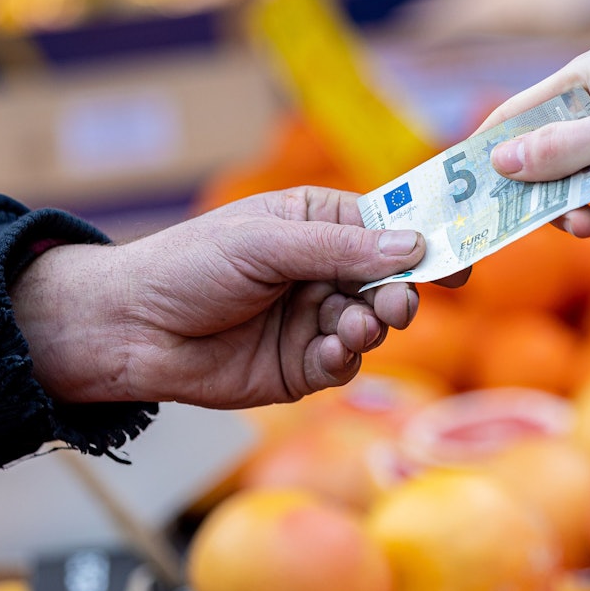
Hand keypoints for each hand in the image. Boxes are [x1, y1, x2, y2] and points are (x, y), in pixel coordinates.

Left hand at [11, 188, 451, 407]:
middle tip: (399, 302)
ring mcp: (315, 319)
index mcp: (318, 223)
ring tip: (356, 326)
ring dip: (371, 325)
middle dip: (399, 291)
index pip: (387, 228)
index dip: (425, 241)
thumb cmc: (191, 265)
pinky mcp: (301, 367)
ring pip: (371, 324)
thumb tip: (415, 245)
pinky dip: (346, 357)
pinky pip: (343, 363)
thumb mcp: (266, 244)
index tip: (459, 259)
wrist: (130, 329)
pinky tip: (331, 349)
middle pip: (388, 279)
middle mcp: (323, 270)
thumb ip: (341, 248)